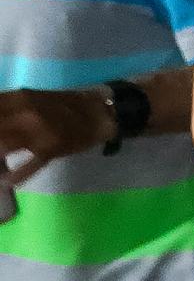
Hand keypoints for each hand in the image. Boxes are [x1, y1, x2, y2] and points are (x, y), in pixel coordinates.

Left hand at [0, 87, 114, 180]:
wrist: (97, 112)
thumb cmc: (61, 107)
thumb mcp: (28, 100)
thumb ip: (5, 108)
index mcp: (17, 98)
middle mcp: (24, 112)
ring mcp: (38, 131)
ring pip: (3, 146)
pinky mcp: (50, 148)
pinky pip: (28, 165)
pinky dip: (16, 175)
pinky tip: (6, 182)